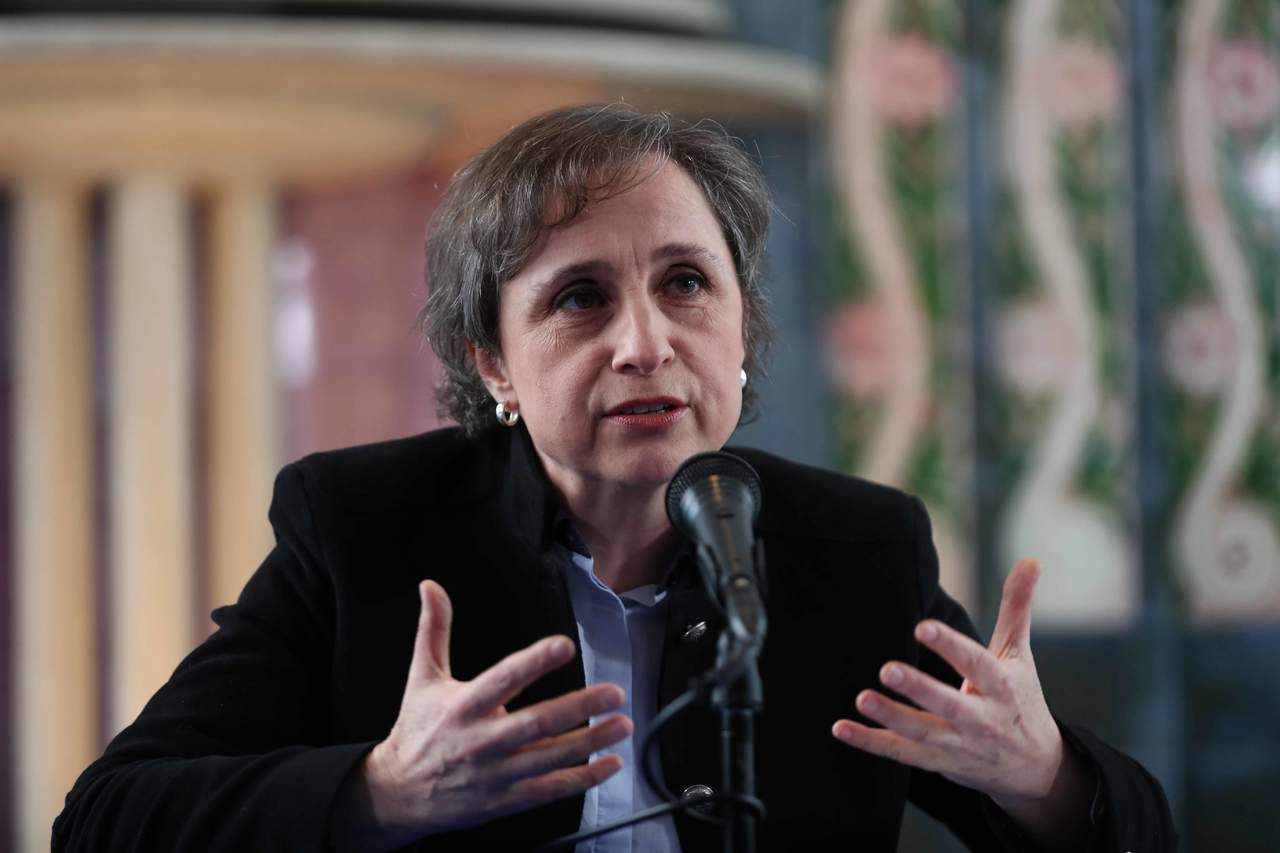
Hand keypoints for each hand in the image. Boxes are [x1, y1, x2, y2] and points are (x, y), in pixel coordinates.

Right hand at [333, 580, 631, 850]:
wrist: (397, 793)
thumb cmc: (416, 730)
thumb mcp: (421, 677)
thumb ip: (433, 630)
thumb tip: (431, 587)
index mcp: (462, 705)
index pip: (503, 678)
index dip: (534, 661)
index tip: (563, 645)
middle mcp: (481, 741)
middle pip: (537, 722)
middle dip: (580, 706)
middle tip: (614, 692)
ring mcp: (495, 773)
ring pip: (550, 757)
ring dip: (591, 740)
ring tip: (622, 723)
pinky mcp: (505, 799)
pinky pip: (550, 789)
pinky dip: (583, 778)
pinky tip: (610, 763)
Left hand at [832, 559, 1090, 841]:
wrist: (1034, 768)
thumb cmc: (1020, 698)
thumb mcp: (1019, 654)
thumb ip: (1016, 607)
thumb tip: (1030, 559)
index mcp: (1001, 685)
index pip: (976, 663)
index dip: (950, 645)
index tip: (922, 626)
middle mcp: (981, 718)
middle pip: (948, 705)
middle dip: (919, 689)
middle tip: (887, 668)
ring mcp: (959, 744)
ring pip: (922, 733)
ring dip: (890, 718)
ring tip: (861, 698)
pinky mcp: (938, 762)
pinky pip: (901, 753)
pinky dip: (871, 743)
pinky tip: (841, 728)